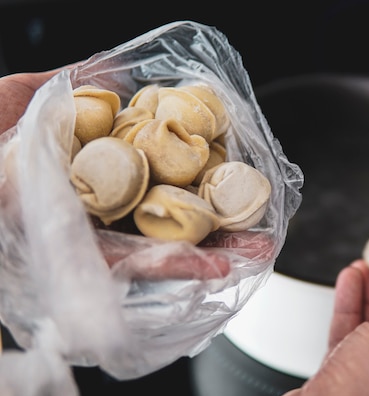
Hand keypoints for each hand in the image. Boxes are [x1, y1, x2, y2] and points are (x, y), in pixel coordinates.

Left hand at [0, 70, 274, 280]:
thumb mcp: (14, 100)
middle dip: (221, 210)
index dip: (196, 160)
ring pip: (165, 243)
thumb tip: (123, 71)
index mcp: (88, 166)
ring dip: (217, 246)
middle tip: (262, 210)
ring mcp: (93, 239)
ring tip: (259, 245)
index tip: (230, 156)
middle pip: (170, 207)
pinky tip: (219, 265)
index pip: (155, 162)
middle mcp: (97, 205)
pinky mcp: (83, 269)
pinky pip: (139, 269)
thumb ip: (69, 86)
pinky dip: (180, 266)